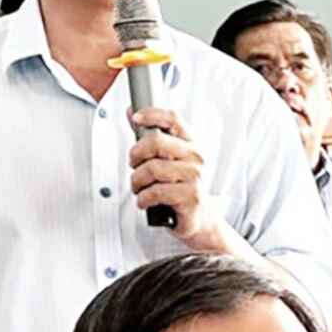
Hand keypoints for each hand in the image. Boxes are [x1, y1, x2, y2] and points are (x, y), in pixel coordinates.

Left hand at [128, 107, 225, 245]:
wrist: (199, 219)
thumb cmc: (179, 187)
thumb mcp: (166, 160)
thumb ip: (149, 137)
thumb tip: (132, 113)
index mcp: (191, 143)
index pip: (173, 118)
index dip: (152, 114)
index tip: (136, 118)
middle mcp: (195, 157)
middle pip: (157, 142)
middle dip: (136, 154)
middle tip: (134, 165)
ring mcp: (194, 177)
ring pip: (152, 168)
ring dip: (137, 181)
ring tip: (139, 188)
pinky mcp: (191, 197)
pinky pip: (156, 192)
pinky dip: (143, 198)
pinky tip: (145, 201)